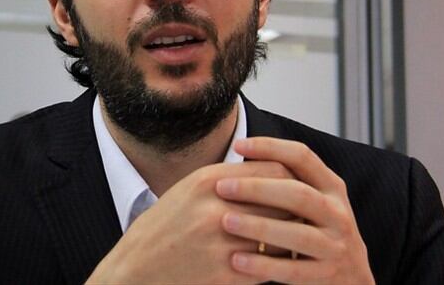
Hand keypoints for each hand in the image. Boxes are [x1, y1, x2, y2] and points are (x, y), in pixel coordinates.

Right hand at [86, 160, 293, 283]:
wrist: (136, 268)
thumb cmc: (166, 226)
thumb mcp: (191, 190)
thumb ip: (231, 178)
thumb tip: (276, 172)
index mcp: (209, 181)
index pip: (274, 170)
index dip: (292, 179)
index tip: (298, 186)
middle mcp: (216, 208)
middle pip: (282, 202)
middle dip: (296, 210)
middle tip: (307, 215)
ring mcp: (220, 243)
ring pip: (279, 237)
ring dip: (289, 240)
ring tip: (297, 239)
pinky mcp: (223, 275)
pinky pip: (266, 268)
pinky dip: (275, 266)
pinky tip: (276, 264)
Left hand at [215, 137, 374, 283]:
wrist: (352, 278)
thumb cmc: (318, 231)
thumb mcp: (313, 200)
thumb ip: (287, 181)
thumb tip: (241, 153)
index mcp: (332, 187)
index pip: (303, 157)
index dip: (271, 148)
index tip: (238, 146)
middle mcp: (338, 214)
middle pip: (299, 194)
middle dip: (258, 188)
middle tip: (222, 187)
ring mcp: (336, 247)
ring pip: (298, 235)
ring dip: (259, 227)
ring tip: (225, 221)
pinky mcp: (328, 277)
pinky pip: (293, 271)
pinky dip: (264, 265)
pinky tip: (236, 260)